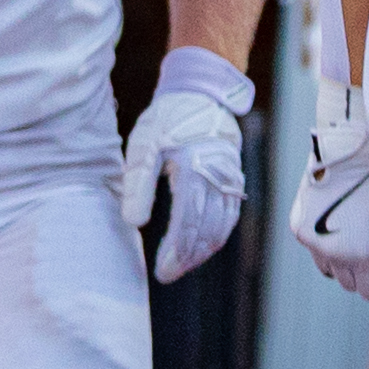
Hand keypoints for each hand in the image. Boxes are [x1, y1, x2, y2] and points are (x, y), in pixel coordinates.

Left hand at [115, 47, 254, 283]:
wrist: (201, 94)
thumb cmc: (168, 118)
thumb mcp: (144, 144)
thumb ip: (139, 184)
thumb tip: (134, 222)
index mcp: (194, 169)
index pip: (188, 223)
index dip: (176, 251)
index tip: (162, 270)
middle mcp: (218, 177)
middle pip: (206, 230)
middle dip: (187, 257)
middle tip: (168, 274)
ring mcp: (230, 179)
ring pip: (221, 227)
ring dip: (203, 251)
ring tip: (182, 266)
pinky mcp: (234, 180)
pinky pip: (230, 216)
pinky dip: (217, 236)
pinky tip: (202, 247)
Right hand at [296, 79, 368, 299]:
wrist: (354, 139)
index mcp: (360, 254)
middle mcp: (331, 251)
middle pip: (348, 282)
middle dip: (363, 271)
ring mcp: (310, 237)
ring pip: (328, 267)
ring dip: (342, 259)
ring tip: (357, 231)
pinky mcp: (297, 221)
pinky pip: (312, 246)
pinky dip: (324, 240)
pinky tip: (341, 217)